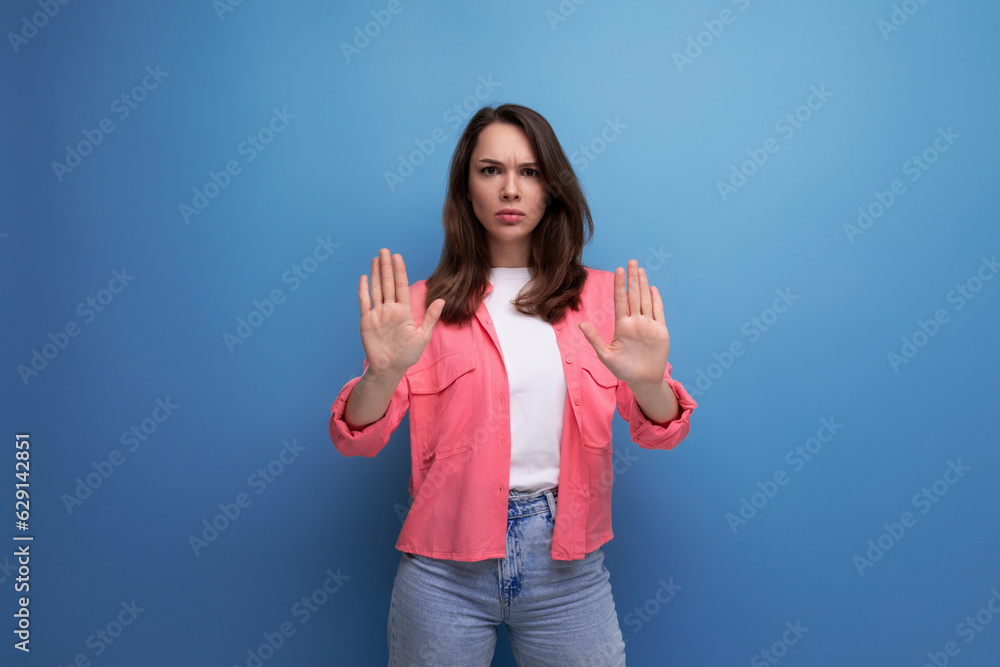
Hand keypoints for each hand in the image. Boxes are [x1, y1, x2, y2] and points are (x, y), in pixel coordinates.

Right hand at [358, 248, 444, 376]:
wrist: (390, 368)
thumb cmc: (408, 354)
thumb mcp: (423, 335)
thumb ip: (430, 317)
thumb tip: (442, 300)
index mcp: (403, 310)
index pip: (401, 286)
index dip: (399, 271)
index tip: (398, 257)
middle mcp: (390, 309)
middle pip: (387, 283)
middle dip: (386, 267)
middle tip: (384, 250)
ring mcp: (378, 313)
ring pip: (376, 289)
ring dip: (375, 273)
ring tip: (376, 259)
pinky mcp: (367, 320)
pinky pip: (364, 302)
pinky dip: (363, 290)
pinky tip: (364, 277)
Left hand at [578, 260, 669, 388]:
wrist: (643, 381)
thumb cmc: (623, 370)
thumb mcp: (605, 355)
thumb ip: (594, 339)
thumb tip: (581, 324)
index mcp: (622, 326)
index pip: (620, 301)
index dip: (619, 285)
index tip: (618, 271)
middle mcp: (635, 322)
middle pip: (634, 296)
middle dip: (633, 279)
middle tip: (631, 262)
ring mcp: (648, 325)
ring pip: (646, 300)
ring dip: (644, 285)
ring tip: (640, 270)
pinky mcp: (660, 331)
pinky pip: (658, 312)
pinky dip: (657, 301)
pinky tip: (653, 289)